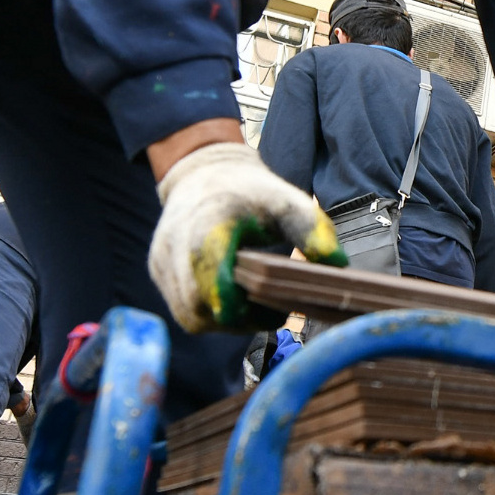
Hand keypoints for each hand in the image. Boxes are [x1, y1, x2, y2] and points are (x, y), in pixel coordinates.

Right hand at [146, 142, 341, 331]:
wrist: (204, 173)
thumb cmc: (251, 192)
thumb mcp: (288, 201)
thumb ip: (312, 229)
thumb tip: (337, 263)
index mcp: (210, 226)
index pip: (215, 284)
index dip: (243, 308)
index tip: (274, 310)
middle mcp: (177, 245)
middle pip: (202, 309)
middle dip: (238, 320)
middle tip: (269, 313)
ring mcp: (162, 261)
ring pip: (190, 316)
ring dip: (223, 321)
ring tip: (251, 306)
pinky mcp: (157, 271)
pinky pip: (182, 310)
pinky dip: (209, 313)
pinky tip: (232, 300)